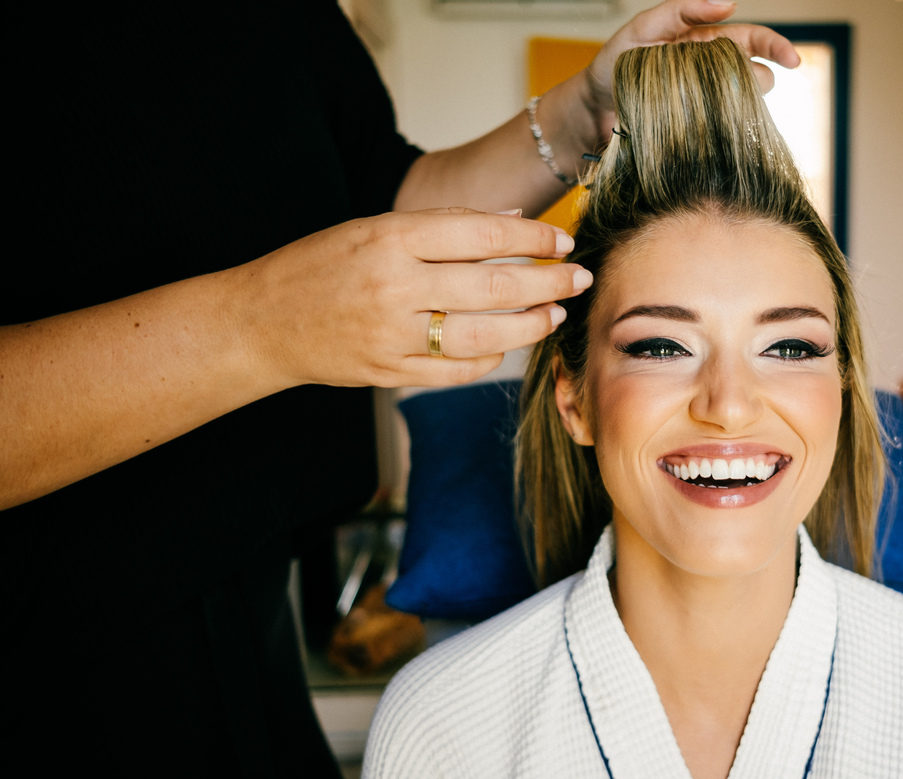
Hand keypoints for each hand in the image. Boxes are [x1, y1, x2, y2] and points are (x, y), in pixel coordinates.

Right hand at [233, 208, 590, 389]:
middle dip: (548, 282)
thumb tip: (512, 220)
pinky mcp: (391, 373)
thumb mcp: (373, 227)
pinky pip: (458, 372)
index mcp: (391, 239)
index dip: (534, 237)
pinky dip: (491, 361)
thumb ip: (442, 225)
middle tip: (579, 278)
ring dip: (530, 326)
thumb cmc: (320, 266)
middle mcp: (395, 286)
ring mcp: (393, 336)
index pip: (483, 233)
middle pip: (495, 285)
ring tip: (554, 314)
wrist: (263, 321)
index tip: (564, 239)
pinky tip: (509, 348)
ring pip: (485, 336)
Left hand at [585, 0, 800, 131]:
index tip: (793, 61)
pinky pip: (725, 130)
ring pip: (744, 105)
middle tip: (735, 86)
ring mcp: (708, 103)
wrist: (594, 107)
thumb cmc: (617, 63)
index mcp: (707, 43)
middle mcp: (713, 73)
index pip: (754, 40)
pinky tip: (707, 128)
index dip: (776, 47)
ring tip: (706, 105)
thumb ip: (683, 10)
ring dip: (738, 106)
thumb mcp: (644, 28)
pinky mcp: (700, 129)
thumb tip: (730, 2)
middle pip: (757, 75)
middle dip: (756, 80)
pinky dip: (724, 129)